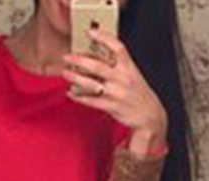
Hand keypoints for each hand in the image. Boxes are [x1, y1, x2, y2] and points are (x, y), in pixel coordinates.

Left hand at [62, 28, 167, 149]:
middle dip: (80, 60)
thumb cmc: (136, 92)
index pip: (117, 48)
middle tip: (67, 57)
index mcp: (129, 67)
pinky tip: (70, 93)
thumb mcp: (132, 74)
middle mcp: (122, 78)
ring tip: (65, 73)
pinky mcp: (111, 106)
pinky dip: (78, 97)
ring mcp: (116, 93)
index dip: (104, 38)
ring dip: (75, 77)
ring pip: (91, 83)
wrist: (148, 113)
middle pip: (98, 65)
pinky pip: (90, 101)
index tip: (91, 32)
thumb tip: (95, 59)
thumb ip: (117, 66)